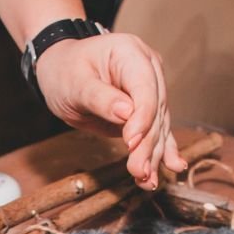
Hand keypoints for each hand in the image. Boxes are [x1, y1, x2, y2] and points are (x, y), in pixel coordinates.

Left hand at [33, 32, 186, 190]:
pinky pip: (157, 131)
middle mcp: (147, 69)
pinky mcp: (147, 109)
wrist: (62, 70)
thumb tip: (127, 113)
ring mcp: (150, 89)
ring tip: (147, 181)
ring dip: (154, 154)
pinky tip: (172, 166)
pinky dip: (160, 151)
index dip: (142, 117)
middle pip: (155, 110)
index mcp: (130, 53)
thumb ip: (100, 98)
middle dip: (147, 144)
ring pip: (159, 125)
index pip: (145, 88)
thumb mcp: (74, 83)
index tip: (131, 142)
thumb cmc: (65, 71)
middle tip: (138, 171)